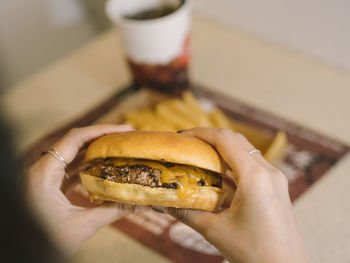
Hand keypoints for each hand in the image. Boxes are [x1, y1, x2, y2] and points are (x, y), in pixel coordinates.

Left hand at [24, 125, 145, 256]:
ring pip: (70, 155)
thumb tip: (142, 203)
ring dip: (94, 151)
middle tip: (126, 137)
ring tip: (118, 149)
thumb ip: (112, 211)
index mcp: (43, 174)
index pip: (74, 138)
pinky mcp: (45, 185)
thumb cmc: (43, 244)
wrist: (22, 255)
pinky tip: (102, 166)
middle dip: (101, 138)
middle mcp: (39, 170)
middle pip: (74, 142)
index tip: (125, 130)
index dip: (102, 130)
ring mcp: (41, 177)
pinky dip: (86, 165)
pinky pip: (67, 168)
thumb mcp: (81, 227)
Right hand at [168, 128, 308, 262]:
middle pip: (235, 140)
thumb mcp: (216, 231)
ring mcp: (275, 178)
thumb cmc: (256, 254)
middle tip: (187, 146)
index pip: (225, 139)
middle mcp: (269, 172)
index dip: (200, 133)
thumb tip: (164, 203)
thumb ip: (187, 213)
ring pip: (245, 151)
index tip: (181, 137)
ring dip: (221, 151)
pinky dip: (232, 164)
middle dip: (209, 139)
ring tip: (199, 158)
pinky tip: (218, 177)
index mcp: (255, 177)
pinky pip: (252, 165)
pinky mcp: (275, 187)